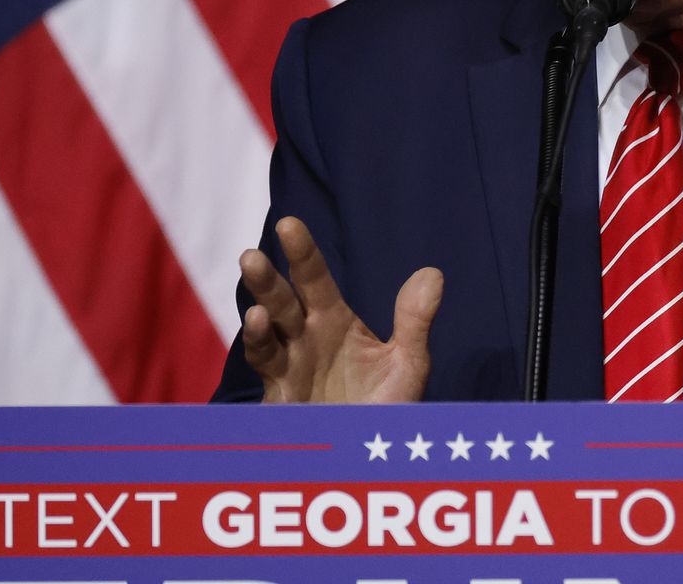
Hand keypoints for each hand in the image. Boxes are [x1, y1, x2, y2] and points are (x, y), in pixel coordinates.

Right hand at [238, 216, 442, 402]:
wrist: (372, 458)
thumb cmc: (388, 410)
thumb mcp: (408, 364)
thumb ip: (415, 321)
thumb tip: (433, 273)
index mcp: (334, 322)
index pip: (315, 279)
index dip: (302, 253)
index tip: (289, 224)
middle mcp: (306, 338)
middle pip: (282, 300)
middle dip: (267, 279)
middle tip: (251, 255)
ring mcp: (290, 365)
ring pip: (267, 328)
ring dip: (257, 304)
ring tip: (249, 288)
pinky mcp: (280, 395)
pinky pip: (267, 365)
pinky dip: (259, 342)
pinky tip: (258, 323)